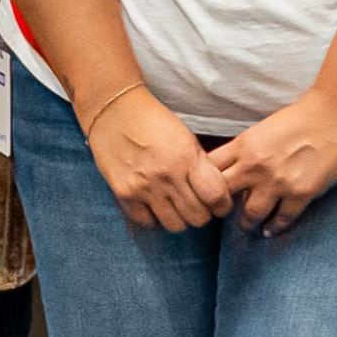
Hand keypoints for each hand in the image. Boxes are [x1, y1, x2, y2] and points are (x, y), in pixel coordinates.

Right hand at [80, 83, 226, 236]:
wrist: (114, 112)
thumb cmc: (154, 122)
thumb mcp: (186, 138)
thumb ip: (201, 167)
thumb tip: (214, 195)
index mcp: (187, 158)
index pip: (215, 197)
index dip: (222, 206)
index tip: (219, 205)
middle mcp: (167, 176)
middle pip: (198, 217)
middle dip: (202, 213)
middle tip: (197, 205)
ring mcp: (144, 187)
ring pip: (175, 225)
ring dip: (180, 218)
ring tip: (175, 206)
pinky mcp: (124, 194)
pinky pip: (148, 222)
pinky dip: (154, 218)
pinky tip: (154, 205)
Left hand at [201, 88, 336, 234]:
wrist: (336, 114)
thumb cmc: (301, 117)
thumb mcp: (263, 128)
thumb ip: (246, 149)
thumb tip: (233, 170)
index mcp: (244, 145)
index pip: (210, 170)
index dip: (204, 182)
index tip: (206, 191)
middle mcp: (256, 165)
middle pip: (223, 195)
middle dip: (219, 206)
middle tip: (222, 214)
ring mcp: (278, 182)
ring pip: (250, 214)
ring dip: (246, 223)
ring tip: (247, 226)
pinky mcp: (301, 193)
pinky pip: (281, 219)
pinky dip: (274, 227)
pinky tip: (270, 229)